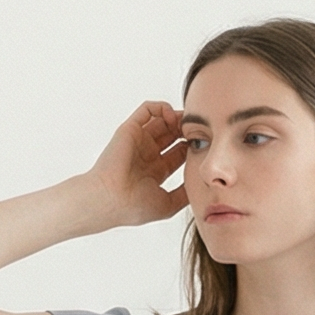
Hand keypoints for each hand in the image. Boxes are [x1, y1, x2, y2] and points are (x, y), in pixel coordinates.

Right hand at [84, 100, 191, 229]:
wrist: (111, 199)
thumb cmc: (135, 206)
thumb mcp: (168, 204)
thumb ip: (184, 194)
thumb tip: (200, 184)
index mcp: (154, 171)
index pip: (177, 153)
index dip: (190, 148)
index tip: (202, 147)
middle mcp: (146, 154)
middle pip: (172, 135)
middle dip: (185, 130)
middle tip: (197, 130)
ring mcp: (138, 141)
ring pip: (161, 120)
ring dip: (176, 118)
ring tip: (186, 122)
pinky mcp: (130, 129)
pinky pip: (147, 109)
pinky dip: (161, 107)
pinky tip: (171, 117)